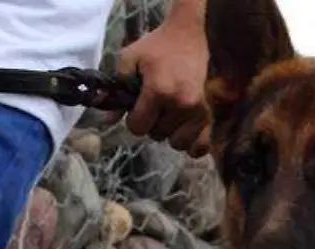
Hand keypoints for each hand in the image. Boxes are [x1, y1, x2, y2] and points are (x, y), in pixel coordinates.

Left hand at [109, 7, 209, 153]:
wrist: (187, 36)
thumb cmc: (155, 46)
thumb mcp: (128, 59)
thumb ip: (116, 88)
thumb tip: (107, 120)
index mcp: (158, 90)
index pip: (138, 127)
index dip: (132, 119)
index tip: (136, 105)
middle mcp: (180, 104)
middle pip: (156, 135)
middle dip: (151, 123)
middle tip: (154, 104)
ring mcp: (197, 110)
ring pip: (176, 142)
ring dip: (169, 132)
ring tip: (169, 114)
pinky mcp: (208, 113)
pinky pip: (199, 146)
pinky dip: (191, 142)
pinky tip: (184, 130)